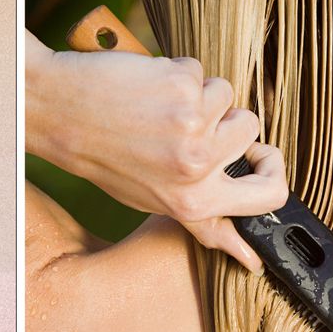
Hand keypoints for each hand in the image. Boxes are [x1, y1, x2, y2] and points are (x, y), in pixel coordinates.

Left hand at [25, 30, 287, 273]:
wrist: (59, 109)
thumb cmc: (108, 157)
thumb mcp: (158, 202)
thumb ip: (207, 222)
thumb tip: (252, 260)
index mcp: (194, 202)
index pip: (269, 195)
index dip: (273, 169)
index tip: (257, 153)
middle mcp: (197, 167)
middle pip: (250, 129)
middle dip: (226, 118)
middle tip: (186, 122)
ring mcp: (193, 124)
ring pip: (227, 94)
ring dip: (199, 93)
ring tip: (159, 107)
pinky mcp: (183, 86)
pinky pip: (201, 71)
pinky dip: (178, 72)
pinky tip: (148, 86)